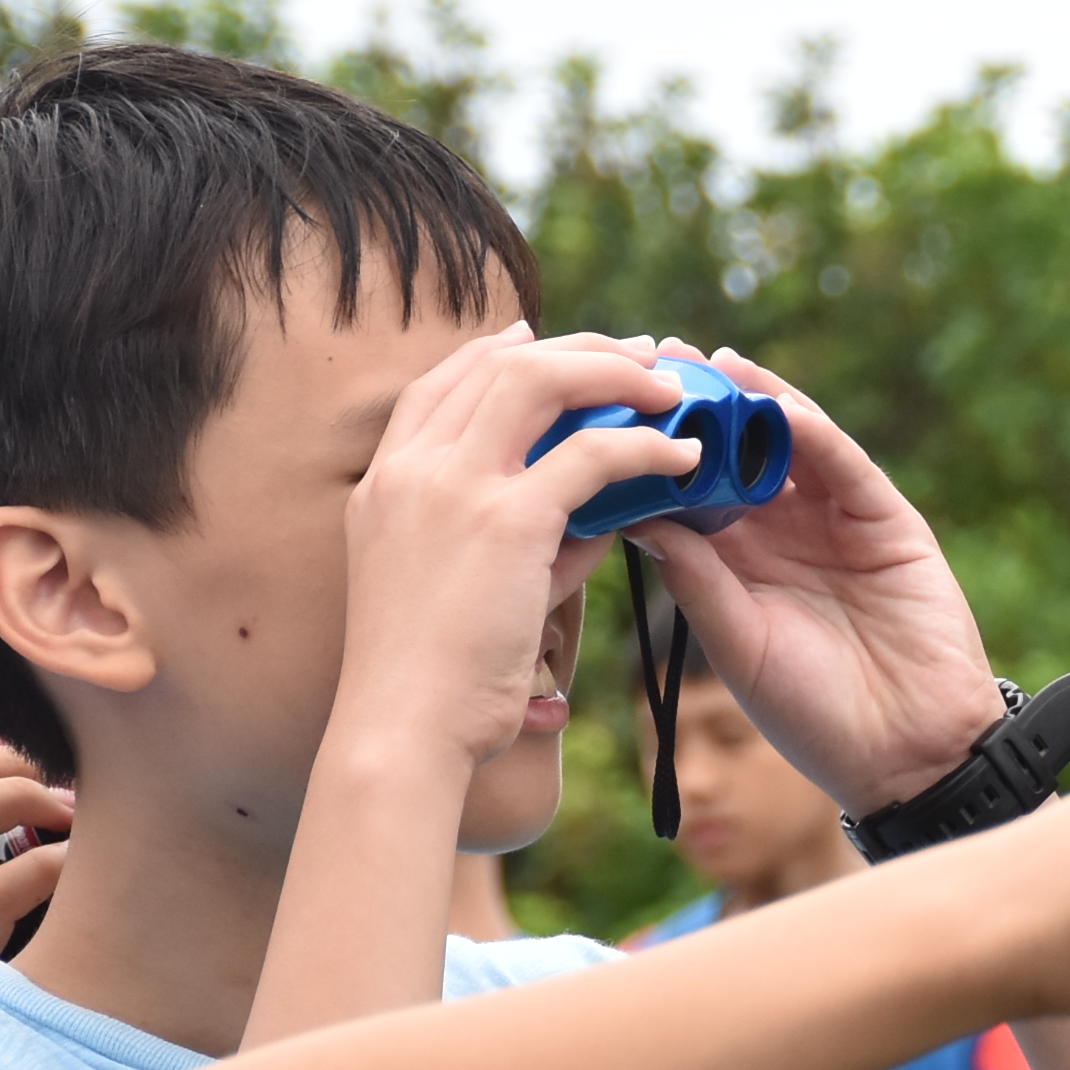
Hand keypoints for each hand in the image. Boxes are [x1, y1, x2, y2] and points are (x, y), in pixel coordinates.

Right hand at [339, 324, 696, 764]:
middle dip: (575, 347)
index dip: (492, 352)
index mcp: (384, 484)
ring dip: (614, 373)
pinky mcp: (507, 520)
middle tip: (634, 353)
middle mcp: (413, 470)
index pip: (437, 384)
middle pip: (497, 365)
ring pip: (541, 381)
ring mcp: (453, 486)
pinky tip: (684, 454)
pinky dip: (646, 443)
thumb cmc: (432, 684)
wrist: (400, 729)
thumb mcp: (462, 593)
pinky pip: (593, 453)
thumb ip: (525, 546)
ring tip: (669, 388)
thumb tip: (599, 525)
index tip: (538, 339)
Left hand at [615, 346, 1009, 811]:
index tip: (606, 411)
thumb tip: (630, 512)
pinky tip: (776, 406)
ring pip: (788, 442)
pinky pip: (843, 464)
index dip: (651, 450)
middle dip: (696, 405)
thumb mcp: (736, 643)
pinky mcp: (885, 519)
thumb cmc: (813, 716)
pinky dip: (811, 431)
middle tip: (649, 358)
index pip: (687, 490)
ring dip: (751, 399)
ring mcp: (835, 520)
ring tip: (705, 363)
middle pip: (734, 451)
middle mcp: (782, 532)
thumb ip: (692, 579)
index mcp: (737, 564)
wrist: (905, 754)